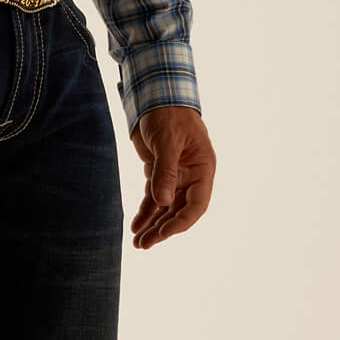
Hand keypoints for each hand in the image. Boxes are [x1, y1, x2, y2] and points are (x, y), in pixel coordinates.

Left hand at [127, 105, 213, 248]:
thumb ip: (165, 172)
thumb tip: (163, 203)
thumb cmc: (169, 114)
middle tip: (145, 244)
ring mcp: (176, 176)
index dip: (181, 222)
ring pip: (166, 208)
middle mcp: (192, 176)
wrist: (156, 95)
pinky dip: (145, 212)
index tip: (163, 234)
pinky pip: (153, 198)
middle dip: (163, 229)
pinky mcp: (159, 172)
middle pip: (179, 210)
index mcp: (203, 169)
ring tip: (138, 243)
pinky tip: (136, 226)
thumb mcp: (167, 142)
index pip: (196, 204)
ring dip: (153, 225)